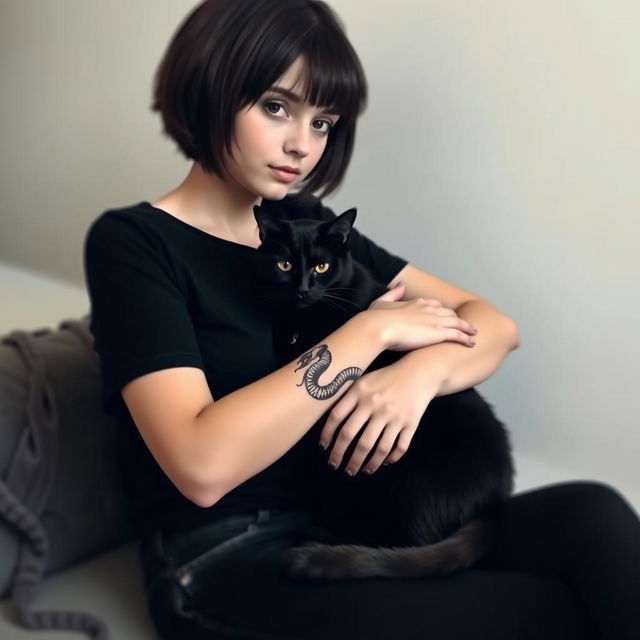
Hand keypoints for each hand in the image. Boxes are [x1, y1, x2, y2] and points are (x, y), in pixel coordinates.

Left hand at [319, 359, 439, 475]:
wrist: (420, 372)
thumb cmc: (386, 378)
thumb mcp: (364, 381)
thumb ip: (348, 398)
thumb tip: (330, 424)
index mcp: (360, 391)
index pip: (336, 416)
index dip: (327, 434)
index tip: (324, 448)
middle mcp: (375, 404)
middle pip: (352, 435)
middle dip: (341, 455)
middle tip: (335, 466)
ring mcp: (394, 415)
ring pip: (377, 447)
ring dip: (365, 463)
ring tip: (359, 471)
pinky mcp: (410, 423)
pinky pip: (400, 447)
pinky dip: (391, 459)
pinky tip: (383, 463)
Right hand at [367, 282, 477, 351]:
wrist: (378, 327)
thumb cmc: (376, 318)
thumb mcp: (382, 301)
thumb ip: (394, 293)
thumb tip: (401, 284)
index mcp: (416, 302)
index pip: (435, 305)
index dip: (442, 310)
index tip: (446, 315)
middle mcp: (429, 309)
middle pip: (449, 313)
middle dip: (457, 318)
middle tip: (464, 324)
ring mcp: (435, 320)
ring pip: (457, 323)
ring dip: (467, 328)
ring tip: (473, 332)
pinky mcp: (438, 332)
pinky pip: (457, 335)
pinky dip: (466, 338)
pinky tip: (471, 343)